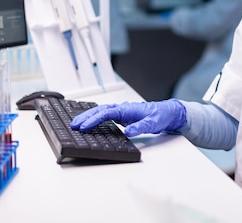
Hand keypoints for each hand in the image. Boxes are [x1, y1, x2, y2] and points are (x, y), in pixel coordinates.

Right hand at [70, 99, 185, 136]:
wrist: (168, 112)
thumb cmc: (161, 115)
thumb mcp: (153, 123)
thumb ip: (140, 127)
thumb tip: (128, 132)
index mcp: (127, 109)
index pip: (106, 113)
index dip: (94, 119)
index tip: (84, 126)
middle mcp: (123, 109)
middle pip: (100, 111)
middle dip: (86, 117)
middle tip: (74, 125)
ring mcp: (122, 112)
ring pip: (101, 112)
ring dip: (89, 117)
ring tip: (76, 124)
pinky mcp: (123, 117)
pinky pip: (106, 116)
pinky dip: (96, 118)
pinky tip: (90, 124)